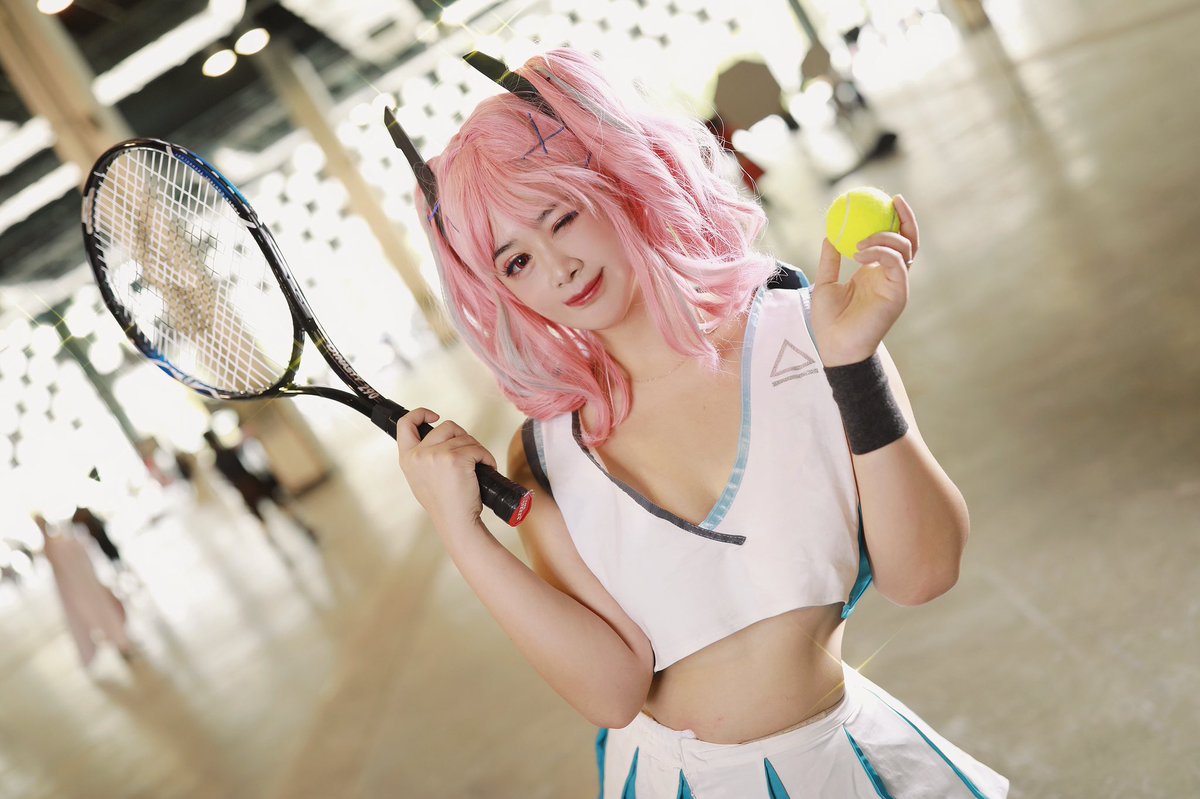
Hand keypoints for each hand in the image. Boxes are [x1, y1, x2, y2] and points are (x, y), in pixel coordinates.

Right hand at [395, 408, 497, 529]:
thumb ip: (424, 457)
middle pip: (446, 426)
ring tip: (478, 466)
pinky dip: (486, 457)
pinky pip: (478, 448)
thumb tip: (440, 439)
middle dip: (462, 437)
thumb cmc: (444, 503)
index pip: (405, 424)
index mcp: (407, 459)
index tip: (434, 415)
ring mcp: (437, 455)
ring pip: (465, 438)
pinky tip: (486, 469)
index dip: (420, 413)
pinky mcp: (456, 459)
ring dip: (476, 450)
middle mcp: (419, 454)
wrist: (456, 522)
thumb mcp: (421, 478)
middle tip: (469, 454)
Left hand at [811, 195, 919, 366]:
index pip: (892, 241)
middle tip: (894, 200)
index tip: (885, 199)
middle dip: (906, 218)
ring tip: (859, 242)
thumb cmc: (828, 320)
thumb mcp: (825, 282)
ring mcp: (897, 285)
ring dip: (885, 238)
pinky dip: (881, 253)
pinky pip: (896, 265)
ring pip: (905, 250)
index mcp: (876, 272)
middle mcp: (891, 276)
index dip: (893, 220)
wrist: (834, 346)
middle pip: (909, 241)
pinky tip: (860, 252)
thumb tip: (829, 233)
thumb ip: (830, 258)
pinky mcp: (898, 294)